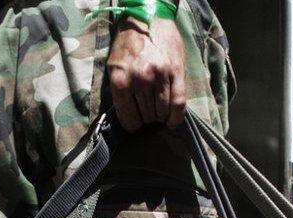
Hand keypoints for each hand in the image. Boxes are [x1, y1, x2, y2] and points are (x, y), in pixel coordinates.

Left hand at [108, 16, 186, 131]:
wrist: (147, 17)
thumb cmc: (128, 44)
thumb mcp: (114, 67)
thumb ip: (119, 91)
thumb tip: (126, 116)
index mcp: (121, 81)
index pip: (128, 117)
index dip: (132, 125)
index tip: (135, 125)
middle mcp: (140, 80)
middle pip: (146, 117)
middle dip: (146, 119)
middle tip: (147, 114)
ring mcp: (159, 77)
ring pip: (162, 112)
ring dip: (160, 117)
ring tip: (158, 113)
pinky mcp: (176, 72)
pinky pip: (179, 103)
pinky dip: (176, 117)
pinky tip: (172, 122)